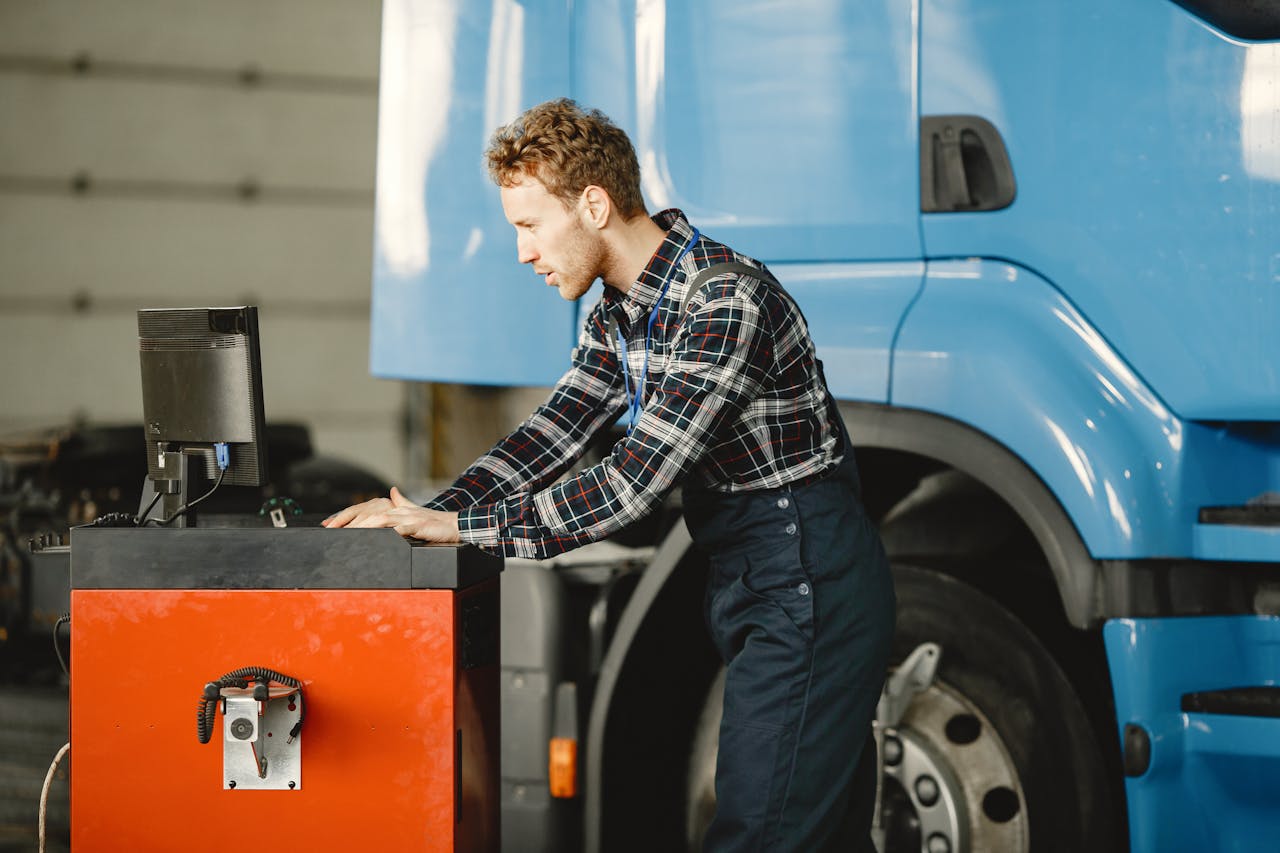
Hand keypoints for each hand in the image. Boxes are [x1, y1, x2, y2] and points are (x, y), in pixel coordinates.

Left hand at [322, 487, 459, 543]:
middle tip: (331, 530)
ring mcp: (408, 517)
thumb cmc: (433, 522)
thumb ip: (402, 501)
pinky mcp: (417, 525)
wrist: (454, 525)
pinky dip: (386, 533)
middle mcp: (399, 510)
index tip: (329, 524)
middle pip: (368, 513)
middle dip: (348, 521)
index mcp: (395, 507)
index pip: (366, 509)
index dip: (347, 515)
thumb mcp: (414, 510)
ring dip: (362, 526)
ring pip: (380, 519)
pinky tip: (375, 538)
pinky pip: (398, 529)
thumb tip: (393, 490)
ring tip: (348, 534)